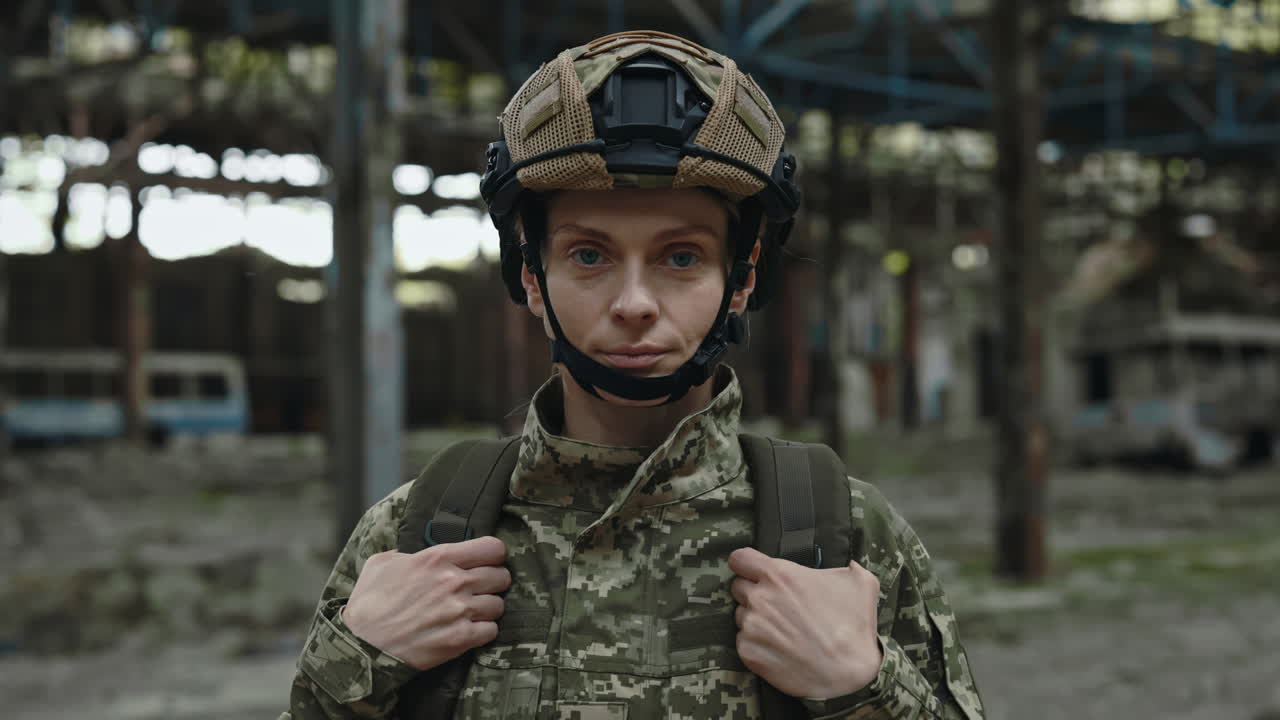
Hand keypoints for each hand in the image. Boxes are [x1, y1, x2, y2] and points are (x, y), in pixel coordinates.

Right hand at [342, 536, 511, 670]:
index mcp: (438, 558)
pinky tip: (469, 630)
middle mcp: (453, 581)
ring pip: (499, 605)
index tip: (489, 561)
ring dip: (488, 609)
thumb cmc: (369, 603)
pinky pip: (491, 630)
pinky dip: (483, 631)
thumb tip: (413, 554)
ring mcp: (459, 611)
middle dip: (494, 582)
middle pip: (501, 576)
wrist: (361, 645)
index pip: (492, 548)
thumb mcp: (381, 563)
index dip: (494, 555)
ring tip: (473, 612)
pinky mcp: (460, 638)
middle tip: (482, 589)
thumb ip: (405, 552)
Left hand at [729, 547, 882, 698]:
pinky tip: (779, 649)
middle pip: (738, 587)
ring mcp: (751, 626)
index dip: (747, 564)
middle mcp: (759, 598)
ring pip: (741, 615)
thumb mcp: (861, 583)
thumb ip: (845, 566)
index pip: (739, 559)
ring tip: (783, 630)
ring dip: (756, 619)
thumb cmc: (854, 626)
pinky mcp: (748, 652)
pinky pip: (744, 641)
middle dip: (753, 592)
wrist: (849, 673)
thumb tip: (848, 564)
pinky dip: (757, 644)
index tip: (755, 571)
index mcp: (779, 575)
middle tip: (776, 605)